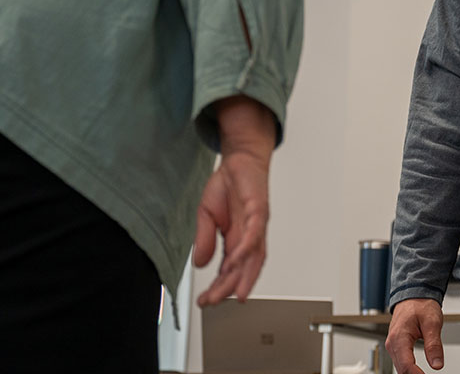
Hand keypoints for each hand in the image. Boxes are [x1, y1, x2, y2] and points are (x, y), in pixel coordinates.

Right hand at [194, 96, 275, 306]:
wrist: (240, 159)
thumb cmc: (229, 185)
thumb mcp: (206, 215)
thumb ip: (205, 239)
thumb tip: (199, 263)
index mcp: (236, 239)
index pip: (229, 270)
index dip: (218, 286)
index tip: (205, 300)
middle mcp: (249, 236)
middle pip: (243, 269)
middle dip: (229, 288)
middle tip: (213, 301)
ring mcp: (256, 225)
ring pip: (253, 257)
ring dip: (243, 276)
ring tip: (233, 292)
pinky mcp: (259, 211)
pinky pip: (254, 234)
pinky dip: (246, 249)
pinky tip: (236, 260)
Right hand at [386, 298, 444, 373]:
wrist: (414, 295)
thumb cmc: (421, 305)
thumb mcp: (432, 323)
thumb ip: (434, 345)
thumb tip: (437, 365)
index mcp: (399, 337)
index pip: (406, 365)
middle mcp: (392, 343)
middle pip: (401, 369)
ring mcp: (392, 345)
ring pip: (400, 368)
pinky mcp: (396, 346)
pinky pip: (400, 362)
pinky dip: (409, 369)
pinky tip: (418, 372)